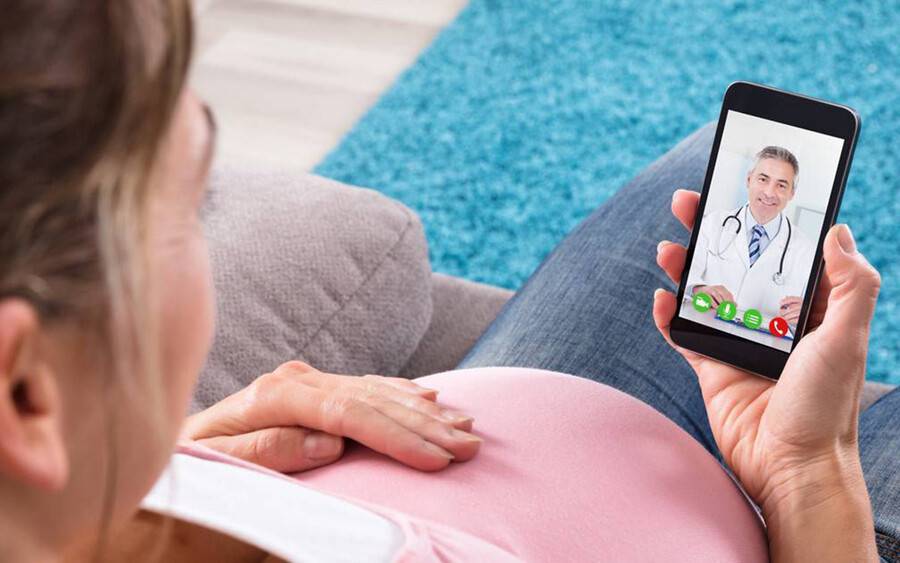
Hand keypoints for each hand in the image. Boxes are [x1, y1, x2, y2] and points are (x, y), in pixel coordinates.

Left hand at [182, 361, 481, 472]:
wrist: (169, 439)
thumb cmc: (189, 461)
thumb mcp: (213, 462)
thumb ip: (265, 449)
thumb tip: (326, 442)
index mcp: (275, 395)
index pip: (350, 413)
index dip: (397, 436)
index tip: (437, 458)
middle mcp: (296, 379)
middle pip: (373, 399)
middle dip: (426, 424)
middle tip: (471, 444)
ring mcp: (307, 379)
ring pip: (378, 389)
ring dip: (425, 410)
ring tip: (466, 425)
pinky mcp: (314, 385)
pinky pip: (368, 385)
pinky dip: (402, 393)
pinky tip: (429, 397)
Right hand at [655, 189, 878, 561]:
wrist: (791, 469)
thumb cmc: (827, 408)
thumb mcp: (848, 339)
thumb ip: (852, 284)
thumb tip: (838, 232)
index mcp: (813, 308)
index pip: (787, 251)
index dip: (767, 218)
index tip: (745, 187)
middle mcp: (775, 320)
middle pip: (738, 264)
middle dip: (712, 231)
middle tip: (689, 201)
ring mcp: (741, 342)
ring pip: (706, 292)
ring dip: (685, 268)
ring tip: (666, 248)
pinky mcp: (714, 368)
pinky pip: (684, 334)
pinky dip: (669, 317)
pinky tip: (660, 299)